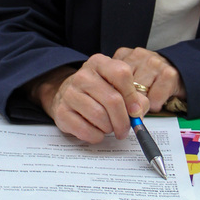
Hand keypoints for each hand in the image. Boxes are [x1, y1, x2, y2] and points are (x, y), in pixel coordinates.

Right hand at [31, 55, 148, 142]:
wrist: (67, 94)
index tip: (136, 111)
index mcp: (99, 63)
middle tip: (125, 129)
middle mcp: (83, 75)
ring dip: (109, 128)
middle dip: (123, 120)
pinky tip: (97, 132)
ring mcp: (70, 93)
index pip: (122, 74)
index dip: (132, 96)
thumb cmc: (98, 92)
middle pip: (112, 100)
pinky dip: (96, 136)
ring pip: (99, 116)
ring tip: (108, 127)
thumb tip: (138, 114)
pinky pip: (85, 130)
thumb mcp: (117, 86)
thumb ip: (135, 98)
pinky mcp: (61, 111)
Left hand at [112, 48, 184, 112]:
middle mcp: (138, 55)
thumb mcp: (129, 77)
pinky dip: (155, 104)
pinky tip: (158, 97)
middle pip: (123, 89)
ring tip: (148, 97)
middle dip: (128, 102)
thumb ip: (117, 86)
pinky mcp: (168, 74)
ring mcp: (154, 63)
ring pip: (138, 95)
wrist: (180, 70)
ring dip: (143, 103)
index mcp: (124, 54)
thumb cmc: (150, 78)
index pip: (109, 80)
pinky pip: (154, 100)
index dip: (114, 96)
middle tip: (134, 104)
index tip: (118, 103)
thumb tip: (111, 108)